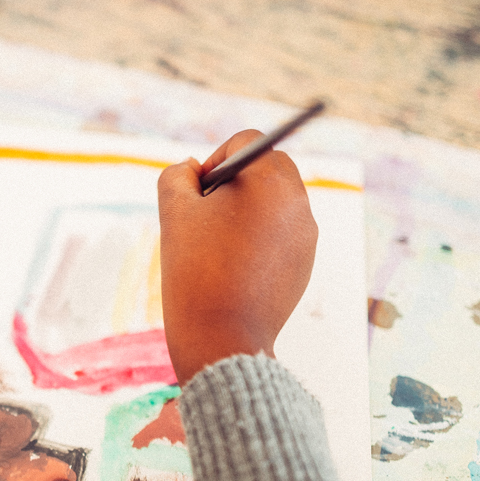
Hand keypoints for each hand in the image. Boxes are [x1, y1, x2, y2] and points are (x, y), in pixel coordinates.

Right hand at [157, 130, 317, 384]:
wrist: (222, 338)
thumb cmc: (194, 271)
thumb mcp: (173, 213)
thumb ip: (177, 176)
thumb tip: (194, 169)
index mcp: (269, 179)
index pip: (245, 142)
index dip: (213, 160)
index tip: (197, 193)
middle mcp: (297, 200)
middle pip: (267, 168)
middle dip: (235, 183)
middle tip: (206, 216)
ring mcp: (306, 234)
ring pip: (273, 203)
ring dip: (245, 212)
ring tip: (216, 248)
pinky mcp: (305, 262)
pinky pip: (281, 235)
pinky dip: (258, 241)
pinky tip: (232, 269)